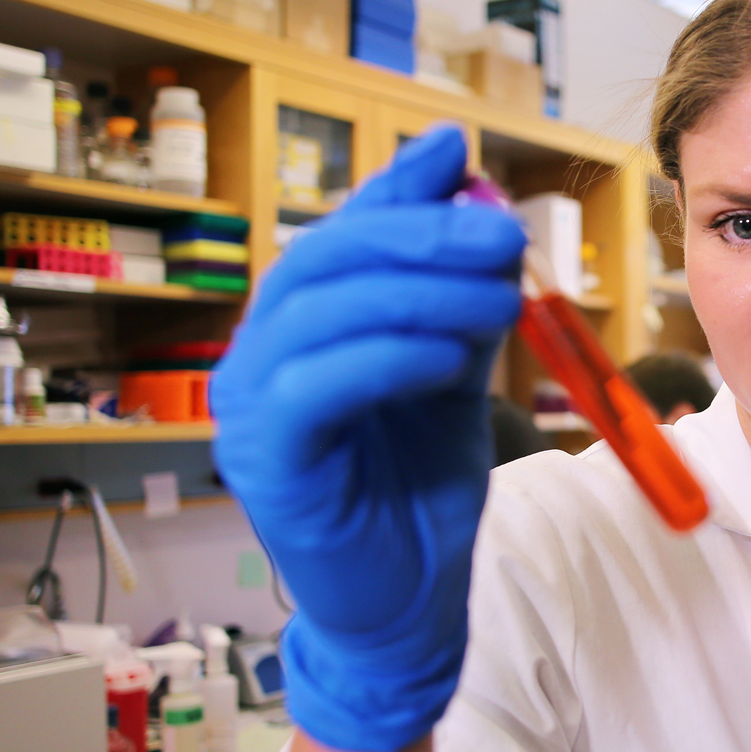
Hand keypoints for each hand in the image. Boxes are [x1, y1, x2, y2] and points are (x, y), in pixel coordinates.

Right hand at [211, 126, 524, 751]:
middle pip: (324, 262)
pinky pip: (315, 389)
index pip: (341, 234)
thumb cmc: (421, 488)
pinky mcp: (265, 463)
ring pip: (319, 316)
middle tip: (501, 234)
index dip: (396, 189)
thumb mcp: (453, 372)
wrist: (410, 601)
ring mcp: (249, 409)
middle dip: (418, 235)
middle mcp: (258, 356)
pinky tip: (449, 358)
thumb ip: (457, 295)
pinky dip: (386, 360)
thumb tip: (479, 203)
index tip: (458, 150)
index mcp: (300, 326)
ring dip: (418, 295)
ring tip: (499, 297)